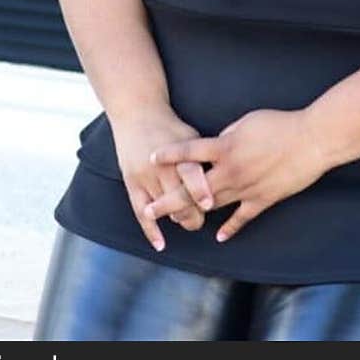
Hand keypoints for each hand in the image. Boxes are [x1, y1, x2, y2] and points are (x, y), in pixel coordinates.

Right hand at [109, 102, 214, 251]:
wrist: (137, 115)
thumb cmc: (170, 126)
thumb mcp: (191, 136)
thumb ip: (206, 158)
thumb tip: (228, 176)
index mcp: (179, 151)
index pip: (190, 174)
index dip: (200, 190)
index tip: (209, 204)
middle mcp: (161, 166)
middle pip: (178, 197)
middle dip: (193, 212)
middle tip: (201, 219)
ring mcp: (145, 176)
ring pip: (163, 208)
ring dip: (177, 218)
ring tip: (188, 221)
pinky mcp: (131, 183)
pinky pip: (140, 212)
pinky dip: (151, 230)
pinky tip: (161, 244)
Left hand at [146, 108, 329, 243]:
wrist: (311, 140)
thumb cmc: (280, 124)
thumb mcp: (247, 121)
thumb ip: (226, 135)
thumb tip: (214, 144)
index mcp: (225, 147)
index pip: (189, 152)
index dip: (169, 155)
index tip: (151, 159)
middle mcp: (231, 170)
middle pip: (192, 189)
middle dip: (169, 200)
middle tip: (149, 210)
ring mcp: (246, 188)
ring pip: (213, 205)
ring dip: (195, 214)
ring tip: (177, 222)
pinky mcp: (263, 199)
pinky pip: (242, 217)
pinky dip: (230, 227)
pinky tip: (220, 236)